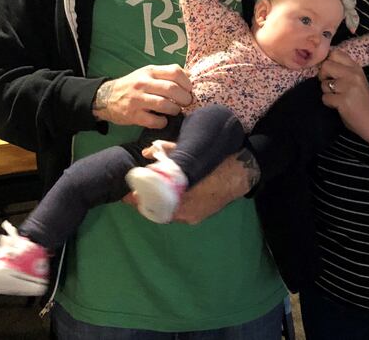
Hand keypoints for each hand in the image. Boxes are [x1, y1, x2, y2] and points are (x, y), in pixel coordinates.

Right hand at [92, 65, 191, 128]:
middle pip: (172, 88)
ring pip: (164, 104)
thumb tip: (190, 77)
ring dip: (175, 110)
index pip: (174, 71)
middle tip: (187, 103)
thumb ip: (166, 74)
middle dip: (184, 98)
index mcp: (149, 71)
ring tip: (175, 111)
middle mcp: (143, 83)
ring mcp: (137, 99)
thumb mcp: (147, 73)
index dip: (186, 82)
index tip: (189, 89)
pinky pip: (154, 121)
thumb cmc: (133, 85)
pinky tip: (163, 120)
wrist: (105, 97)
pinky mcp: (133, 115)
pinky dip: (162, 122)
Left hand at [126, 145, 255, 222]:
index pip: (152, 202)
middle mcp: (185, 211)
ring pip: (166, 214)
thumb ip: (169, 151)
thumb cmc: (216, 162)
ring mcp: (191, 216)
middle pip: (157, 211)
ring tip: (147, 196)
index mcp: (182, 194)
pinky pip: (177, 215)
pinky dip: (168, 208)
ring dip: (156, 206)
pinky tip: (165, 200)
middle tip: (134, 195)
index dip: (138, 199)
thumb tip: (148, 151)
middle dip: (145, 203)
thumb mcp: (192, 154)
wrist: (239, 175)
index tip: (129, 194)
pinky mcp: (196, 218)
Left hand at [319, 49, 368, 137]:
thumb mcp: (356, 79)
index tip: (331, 72)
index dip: (328, 61)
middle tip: (331, 85)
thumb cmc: (362, 100)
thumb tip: (323, 64)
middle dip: (323, 76)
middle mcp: (353, 74)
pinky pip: (325, 98)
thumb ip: (343, 71)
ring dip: (327, 92)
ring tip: (339, 97)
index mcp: (356, 67)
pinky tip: (339, 105)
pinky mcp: (343, 100)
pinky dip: (329, 103)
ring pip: (323, 83)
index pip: (335, 53)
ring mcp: (348, 87)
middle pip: (326, 65)